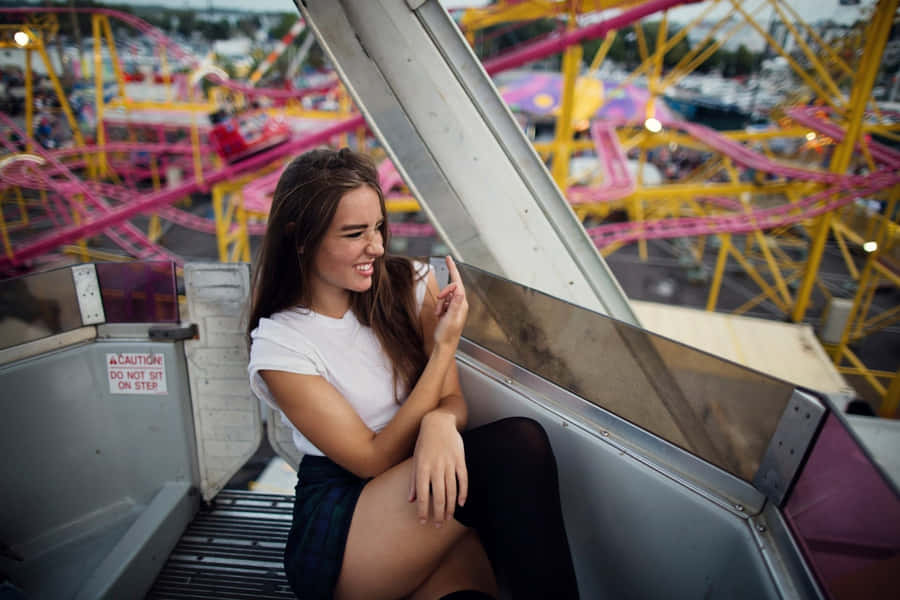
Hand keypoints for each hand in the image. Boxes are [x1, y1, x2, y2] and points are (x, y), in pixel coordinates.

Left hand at [408, 411, 467, 526]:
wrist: (438, 423)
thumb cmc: (424, 444)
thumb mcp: (415, 460)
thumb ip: (414, 481)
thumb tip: (411, 500)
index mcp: (423, 468)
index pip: (423, 495)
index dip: (423, 510)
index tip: (423, 522)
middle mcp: (436, 467)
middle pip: (439, 496)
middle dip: (438, 513)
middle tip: (438, 525)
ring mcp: (449, 464)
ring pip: (452, 491)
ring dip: (450, 507)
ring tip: (448, 518)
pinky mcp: (460, 460)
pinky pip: (463, 480)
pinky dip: (463, 493)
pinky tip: (461, 503)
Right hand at [433, 256, 467, 348]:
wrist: (444, 345)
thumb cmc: (447, 334)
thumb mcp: (450, 318)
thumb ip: (455, 304)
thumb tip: (460, 291)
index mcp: (462, 304)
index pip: (458, 282)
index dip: (452, 269)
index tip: (448, 258)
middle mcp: (461, 304)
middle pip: (451, 288)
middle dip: (443, 294)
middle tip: (440, 303)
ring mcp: (455, 307)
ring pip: (445, 296)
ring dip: (440, 303)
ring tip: (440, 314)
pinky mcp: (450, 310)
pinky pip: (443, 302)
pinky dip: (439, 307)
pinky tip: (440, 316)